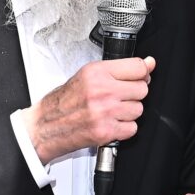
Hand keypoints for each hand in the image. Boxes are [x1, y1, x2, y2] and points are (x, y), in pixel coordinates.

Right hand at [24, 56, 152, 165]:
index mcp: (96, 73)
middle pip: (142, 89)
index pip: (138, 67)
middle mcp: (102, 91)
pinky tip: (110, 123)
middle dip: (134, 94)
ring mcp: (105, 112)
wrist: (45, 126)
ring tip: (111, 111)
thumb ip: (119, 69)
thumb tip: (149, 64)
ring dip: (129, 112)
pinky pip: (132, 128)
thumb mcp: (88, 76)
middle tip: (119, 97)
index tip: (140, 76)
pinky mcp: (106, 131)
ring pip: (139, 110)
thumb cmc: (64, 102)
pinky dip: (124, 129)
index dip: (143, 73)